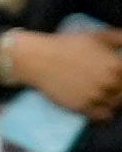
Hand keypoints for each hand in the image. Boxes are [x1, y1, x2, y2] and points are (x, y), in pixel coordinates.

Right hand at [6, 25, 121, 123]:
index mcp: (117, 65)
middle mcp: (110, 82)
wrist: (37, 59)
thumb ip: (118, 38)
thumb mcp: (96, 35)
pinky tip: (99, 104)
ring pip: (116, 104)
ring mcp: (96, 96)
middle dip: (118, 88)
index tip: (116, 74)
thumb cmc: (67, 44)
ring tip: (103, 93)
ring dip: (113, 100)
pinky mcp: (83, 107)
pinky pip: (104, 115)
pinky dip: (105, 112)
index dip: (121, 76)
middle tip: (109, 84)